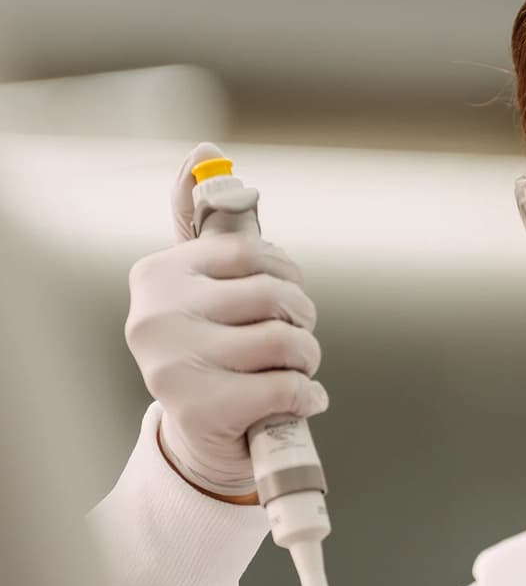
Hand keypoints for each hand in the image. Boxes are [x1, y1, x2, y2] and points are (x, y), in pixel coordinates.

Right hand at [125, 142, 327, 500]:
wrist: (200, 437)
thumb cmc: (214, 352)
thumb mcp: (208, 287)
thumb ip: (209, 224)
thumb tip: (205, 148)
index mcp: (158, 275)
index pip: (252, 252)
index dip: (287, 275)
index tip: (285, 296)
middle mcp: (155, 315)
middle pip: (273, 294)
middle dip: (302, 318)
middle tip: (296, 338)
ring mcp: (172, 363)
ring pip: (285, 340)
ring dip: (307, 359)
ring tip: (296, 370)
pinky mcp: (199, 408)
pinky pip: (287, 386)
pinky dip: (309, 395)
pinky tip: (302, 400)